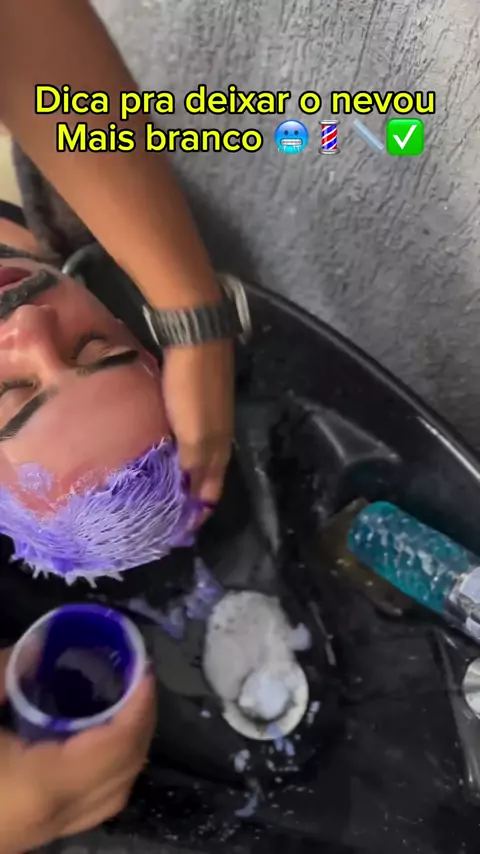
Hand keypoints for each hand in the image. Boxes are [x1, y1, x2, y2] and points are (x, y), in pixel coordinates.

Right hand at [0, 649, 155, 853]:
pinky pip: (84, 808)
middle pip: (122, 779)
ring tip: (122, 703)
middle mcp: (45, 823)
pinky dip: (103, 772)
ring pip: (108, 800)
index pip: (115, 751)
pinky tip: (88, 736)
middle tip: (138, 679)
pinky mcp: (22, 837)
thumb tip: (38, 649)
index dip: (140, 710)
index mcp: (36, 788)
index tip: (144, 668)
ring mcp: (34, 838)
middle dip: (140, 726)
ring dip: (127, 751)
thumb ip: (3, 670)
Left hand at [161, 339, 233, 505]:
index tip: (184, 529)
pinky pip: (195, 438)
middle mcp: (220, 435)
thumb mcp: (192, 431)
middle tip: (176, 513)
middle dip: (197, 496)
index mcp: (219, 446)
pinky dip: (185, 452)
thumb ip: (193, 462)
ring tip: (173, 488)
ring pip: (204, 456)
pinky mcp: (202, 401)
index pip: (213, 488)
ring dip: (191, 474)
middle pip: (211, 474)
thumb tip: (191, 494)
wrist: (197, 338)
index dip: (201, 510)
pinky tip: (173, 451)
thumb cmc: (192, 388)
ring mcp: (212, 417)